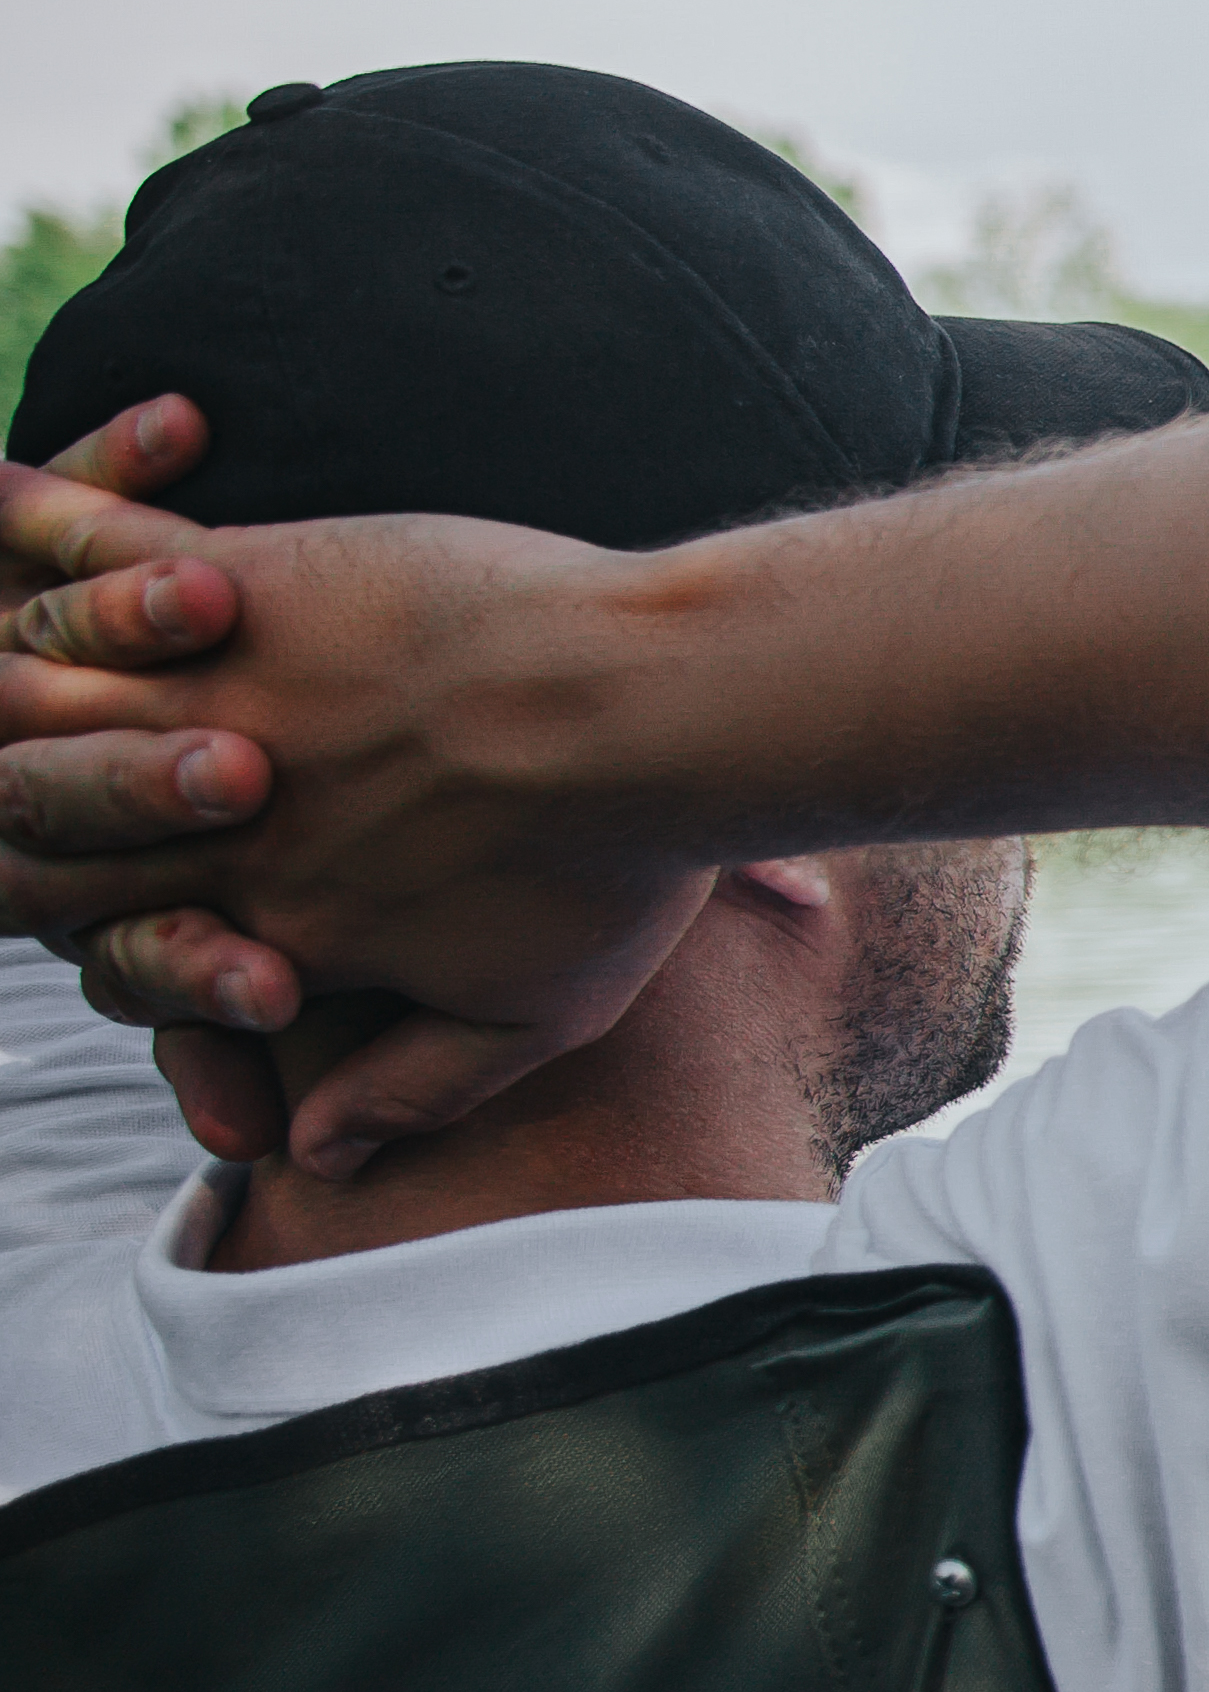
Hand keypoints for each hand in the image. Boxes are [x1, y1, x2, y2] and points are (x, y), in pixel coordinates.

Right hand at [0, 459, 709, 1177]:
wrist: (661, 709)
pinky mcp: (244, 587)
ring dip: (29, 681)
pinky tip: (56, 532)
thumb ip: (415, 1088)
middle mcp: (220, 827)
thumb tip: (315, 1159)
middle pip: (48, 828)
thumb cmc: (623, 863)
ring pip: (47, 702)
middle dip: (28, 802)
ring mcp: (219, 702)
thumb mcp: (539, 1015)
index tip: (113, 894)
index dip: (97, 921)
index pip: (118, 946)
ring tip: (23, 647)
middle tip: (18, 750)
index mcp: (277, 932)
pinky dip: (70, 552)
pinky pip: (98, 573)